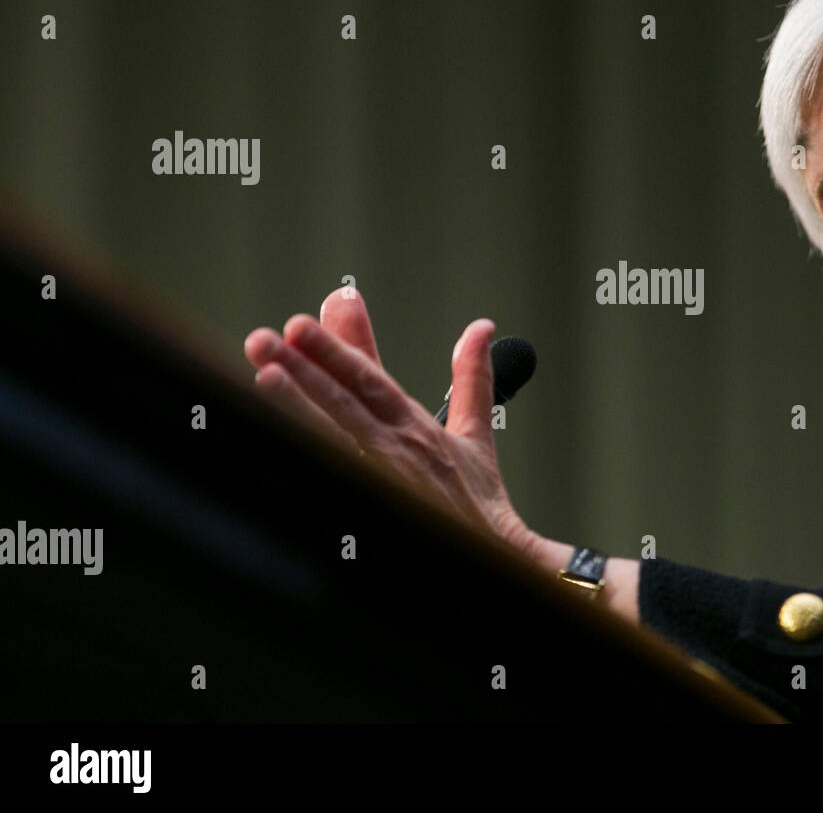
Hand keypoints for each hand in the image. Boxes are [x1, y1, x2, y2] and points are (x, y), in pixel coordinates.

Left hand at [243, 288, 536, 555]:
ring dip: (297, 407)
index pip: (371, 379)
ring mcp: (380, 485)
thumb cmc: (478, 508)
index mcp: (416, 429)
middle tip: (267, 337)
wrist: (494, 566)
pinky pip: (327, 487)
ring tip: (264, 376)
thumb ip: (472, 378)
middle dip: (307, 366)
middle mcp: (395, 452)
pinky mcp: (372, 514)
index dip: (339, 347)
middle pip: (346, 402)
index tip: (306, 318)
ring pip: (331, 440)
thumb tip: (481, 329)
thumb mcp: (477, 436)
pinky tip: (269, 446)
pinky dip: (302, 465)